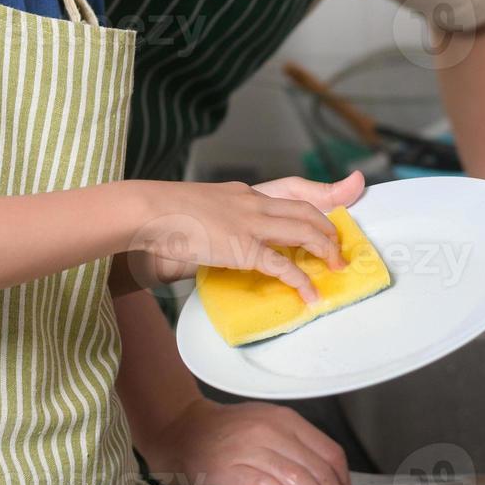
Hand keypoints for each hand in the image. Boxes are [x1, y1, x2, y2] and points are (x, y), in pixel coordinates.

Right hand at [125, 173, 365, 299]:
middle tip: (339, 247)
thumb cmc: (162, 216)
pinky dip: (300, 279)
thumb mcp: (196, 211)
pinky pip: (281, 264)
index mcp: (240, 193)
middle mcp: (251, 202)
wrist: (145, 212)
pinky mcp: (241, 247)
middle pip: (305, 210)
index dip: (318, 202)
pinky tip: (309, 292)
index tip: (335, 210)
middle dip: (328, 228)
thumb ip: (215, 220)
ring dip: (324, 249)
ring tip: (335, 266)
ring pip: (303, 230)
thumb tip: (216, 239)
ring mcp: (248, 223)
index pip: (289, 192)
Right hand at [140, 397, 353, 484]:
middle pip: (319, 469)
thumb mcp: (266, 427)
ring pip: (300, 479)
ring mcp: (254, 448)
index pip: (330, 453)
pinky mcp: (235, 469)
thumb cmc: (224, 433)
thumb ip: (295, 449)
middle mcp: (274, 431)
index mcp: (286, 420)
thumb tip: (324, 484)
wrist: (181, 429)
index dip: (344, 484)